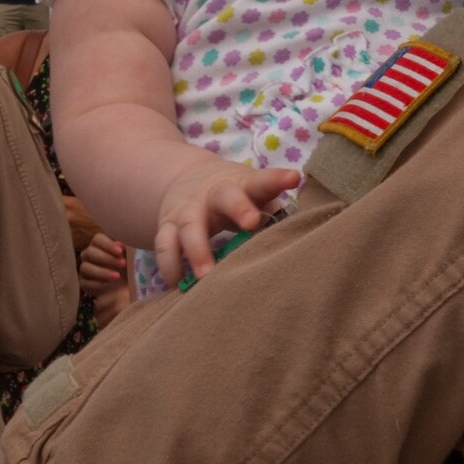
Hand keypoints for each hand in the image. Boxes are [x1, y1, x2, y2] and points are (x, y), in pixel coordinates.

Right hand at [78, 232, 126, 295]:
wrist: (128, 286)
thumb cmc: (129, 267)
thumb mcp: (131, 256)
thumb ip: (127, 247)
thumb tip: (121, 244)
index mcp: (100, 245)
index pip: (97, 239)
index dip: (107, 244)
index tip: (120, 251)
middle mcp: (89, 255)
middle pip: (89, 252)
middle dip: (106, 258)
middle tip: (122, 264)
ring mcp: (85, 270)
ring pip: (85, 267)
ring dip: (102, 272)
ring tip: (117, 276)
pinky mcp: (84, 284)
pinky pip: (84, 283)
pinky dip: (96, 284)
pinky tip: (108, 285)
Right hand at [153, 162, 299, 288]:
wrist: (187, 181)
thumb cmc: (235, 197)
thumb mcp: (253, 196)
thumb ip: (273, 214)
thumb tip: (299, 241)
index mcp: (242, 185)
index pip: (262, 181)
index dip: (278, 179)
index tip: (294, 178)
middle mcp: (214, 194)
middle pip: (226, 197)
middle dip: (239, 208)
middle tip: (252, 222)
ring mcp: (188, 209)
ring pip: (190, 227)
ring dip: (197, 251)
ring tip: (206, 277)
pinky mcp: (167, 225)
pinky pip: (165, 245)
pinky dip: (170, 266)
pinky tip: (176, 285)